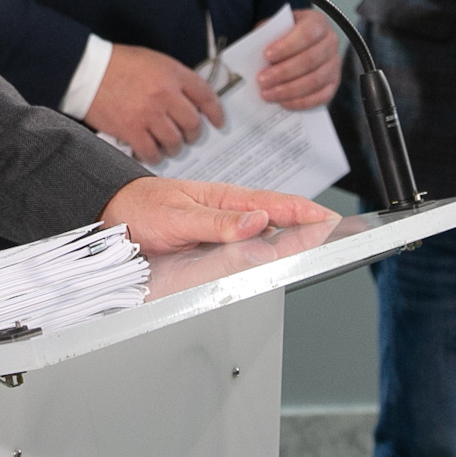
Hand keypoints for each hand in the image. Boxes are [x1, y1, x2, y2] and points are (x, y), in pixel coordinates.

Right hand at [85, 43, 225, 162]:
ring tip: (170, 146)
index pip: (206, 96)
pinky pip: (152, 152)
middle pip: (193, 124)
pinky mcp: (131, 130)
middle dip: (193, 134)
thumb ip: (174, 78)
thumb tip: (190, 100)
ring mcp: (149, 114)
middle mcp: (165, 95)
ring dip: (175, 147)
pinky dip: (155, 155)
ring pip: (175, 142)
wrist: (88, 71)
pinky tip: (153, 152)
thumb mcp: (153, 61)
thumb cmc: (118, 64)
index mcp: (173, 74)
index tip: (218, 122)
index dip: (216, 112)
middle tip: (189, 136)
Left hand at [100, 176, 331, 255]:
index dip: (307, 212)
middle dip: (310, 225)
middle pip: (279, 218)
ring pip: (267, 233)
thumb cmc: (143, 208)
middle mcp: (229, 211)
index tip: (333, 220)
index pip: (276, 203)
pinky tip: (280, 258)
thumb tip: (258, 221)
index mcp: (225, 198)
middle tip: (340, 235)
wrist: (115, 212)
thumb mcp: (179, 217)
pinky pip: (249, 246)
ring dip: (292, 239)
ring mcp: (224, 226)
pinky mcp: (216, 241)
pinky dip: (269, 250)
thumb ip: (218, 222)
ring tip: (320, 246)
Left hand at [257, 9, 342, 108]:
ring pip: (315, 80)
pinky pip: (321, 97)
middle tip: (262, 80)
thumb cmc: (285, 34)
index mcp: (317, 22)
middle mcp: (331, 42)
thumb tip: (254, 52)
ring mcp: (335, 64)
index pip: (306, 34)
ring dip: (289, 90)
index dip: (287, 46)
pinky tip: (283, 103)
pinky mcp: (334, 83)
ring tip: (267, 94)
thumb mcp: (277, 26)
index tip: (267, 55)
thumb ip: (268, 34)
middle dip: (283, 72)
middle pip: (310, 60)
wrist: (303, 41)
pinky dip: (301, 102)